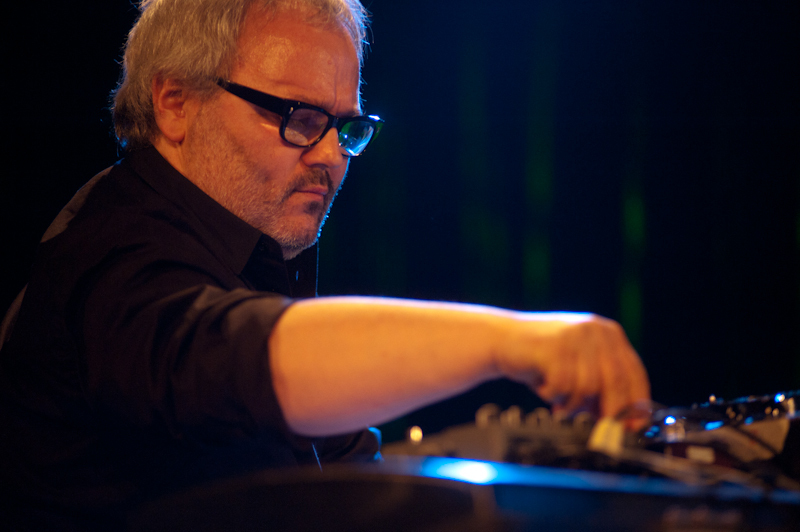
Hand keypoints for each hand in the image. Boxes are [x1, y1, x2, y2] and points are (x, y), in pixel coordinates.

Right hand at [496, 313, 649, 424]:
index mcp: (609, 333)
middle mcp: (596, 330)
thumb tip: (622, 423)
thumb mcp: (579, 368)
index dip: (635, 404)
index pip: (634, 373)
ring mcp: (576, 336)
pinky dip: (552, 395)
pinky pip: (563, 386)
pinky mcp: (555, 346)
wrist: (501, 340)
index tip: (632, 428)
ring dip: (571, 403)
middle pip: (616, 382)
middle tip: (598, 429)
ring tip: (557, 397)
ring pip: (588, 388)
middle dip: (608, 412)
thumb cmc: (541, 359)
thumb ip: (602, 387)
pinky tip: (543, 385)